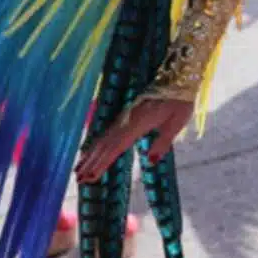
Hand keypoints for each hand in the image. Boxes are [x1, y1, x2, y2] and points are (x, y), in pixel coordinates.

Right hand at [75, 96, 192, 182]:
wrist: (178, 77)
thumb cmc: (180, 101)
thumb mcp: (177, 122)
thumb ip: (163, 142)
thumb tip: (151, 162)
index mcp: (139, 123)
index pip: (117, 146)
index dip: (103, 162)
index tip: (91, 177)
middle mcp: (128, 120)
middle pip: (106, 143)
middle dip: (91, 162)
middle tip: (78, 180)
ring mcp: (126, 116)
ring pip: (105, 137)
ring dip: (91, 154)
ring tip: (77, 170)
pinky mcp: (128, 113)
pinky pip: (109, 131)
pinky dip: (97, 143)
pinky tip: (91, 150)